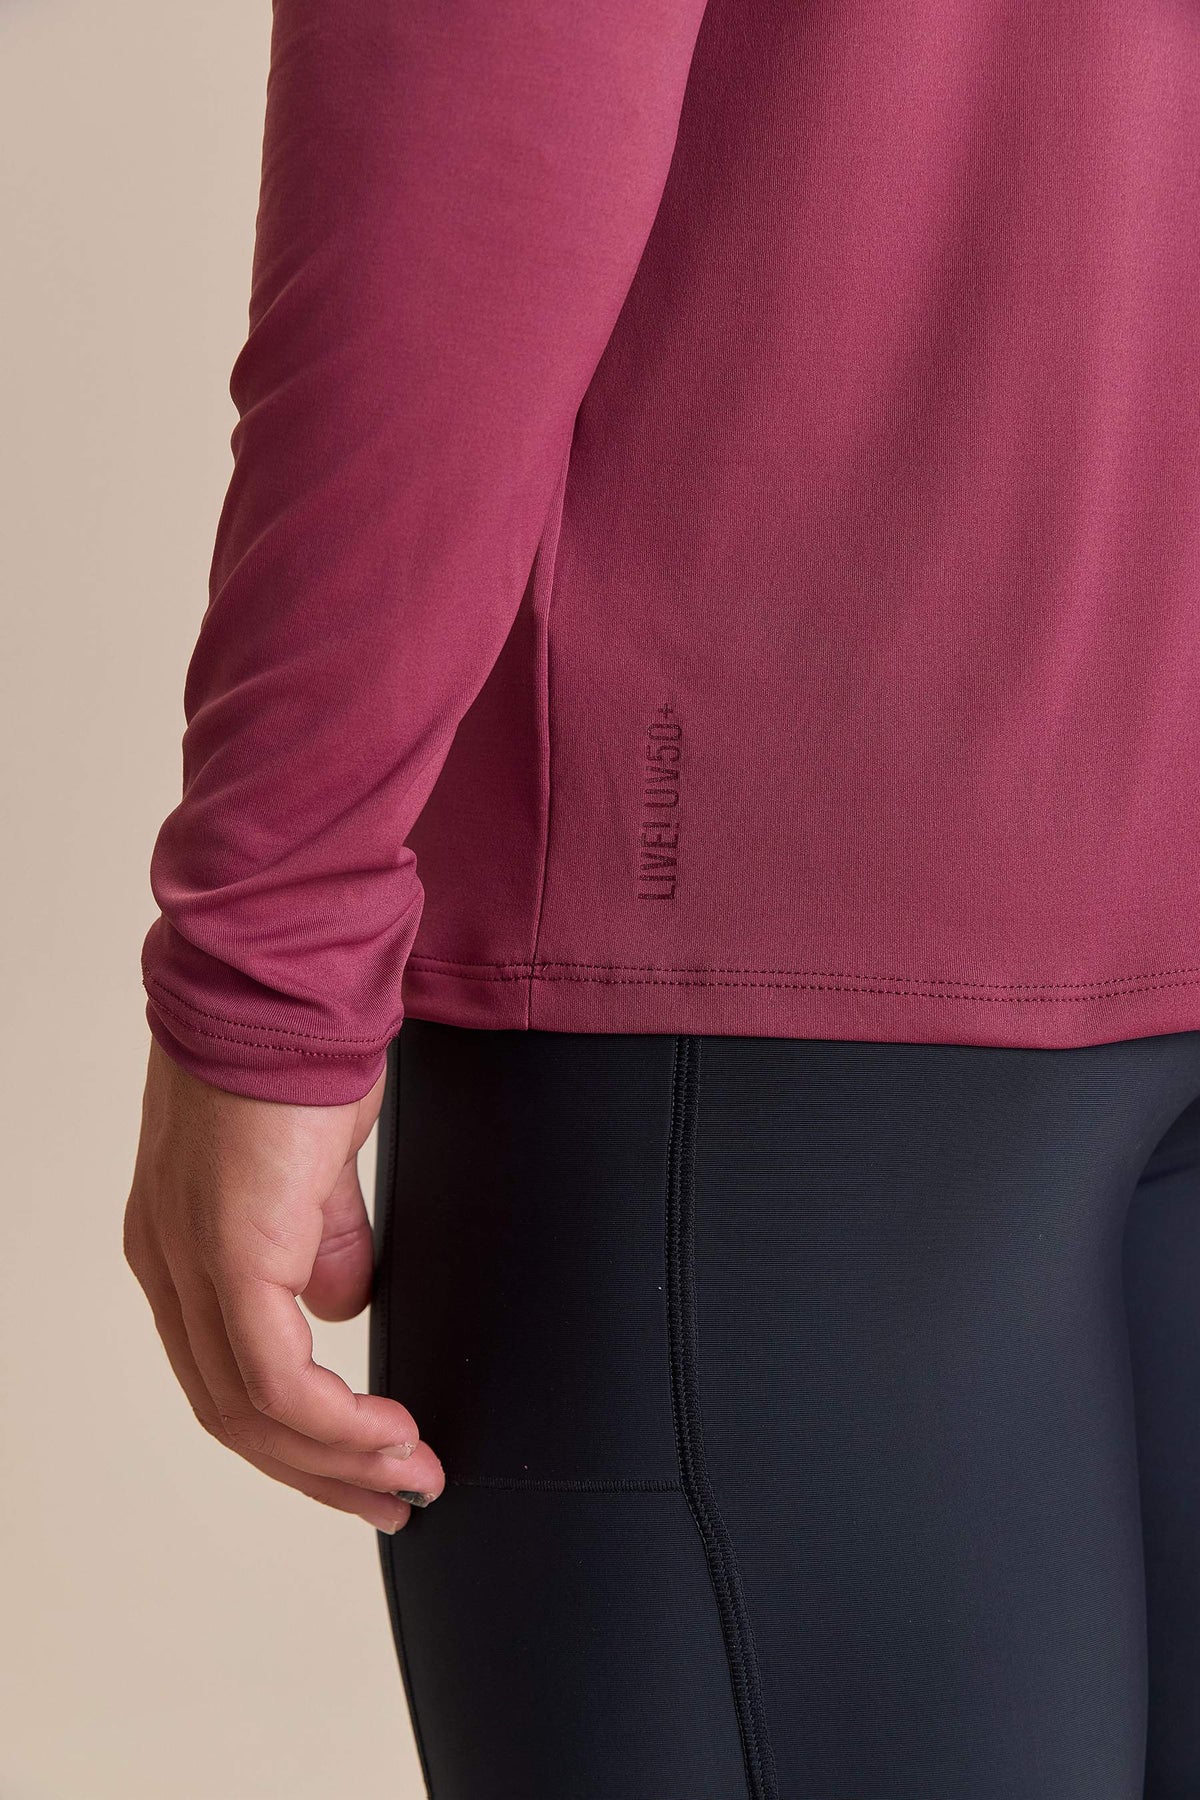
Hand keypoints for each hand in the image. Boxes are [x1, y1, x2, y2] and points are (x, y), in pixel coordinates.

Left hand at [123, 1036, 443, 1531]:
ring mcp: (190, 1259)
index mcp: (181, 1240)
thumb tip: (344, 1307)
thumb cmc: (302, 1047)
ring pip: (250, 1410)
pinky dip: (335, 1422)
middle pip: (231, 1412)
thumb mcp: (315, 1164)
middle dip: (319, 1471)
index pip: (225, 1372)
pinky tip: (388, 1431)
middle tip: (391, 1500)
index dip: (294, 1434)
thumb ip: (325, 1239)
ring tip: (407, 1476)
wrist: (289, 980)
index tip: (366, 1462)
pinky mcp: (230, 1251)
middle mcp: (169, 1260)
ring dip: (336, 1460)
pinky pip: (276, 1377)